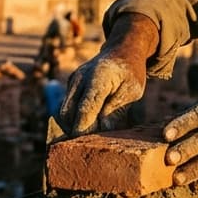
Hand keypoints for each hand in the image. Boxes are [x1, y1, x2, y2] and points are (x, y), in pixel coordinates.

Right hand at [58, 13, 158, 134]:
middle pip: (69, 113)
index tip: (88, 146)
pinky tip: (87, 125)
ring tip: (89, 137)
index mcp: (97, 78)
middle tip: (90, 146)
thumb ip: (117, 109)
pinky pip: (67, 107)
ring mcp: (72, 81)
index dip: (84, 130)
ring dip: (74, 126)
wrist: (121, 51)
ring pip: (64, 112)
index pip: (86, 109)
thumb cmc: (130, 72)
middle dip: (77, 131)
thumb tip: (104, 129)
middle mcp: (80, 78)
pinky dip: (74, 118)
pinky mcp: (70, 85)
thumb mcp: (132, 90)